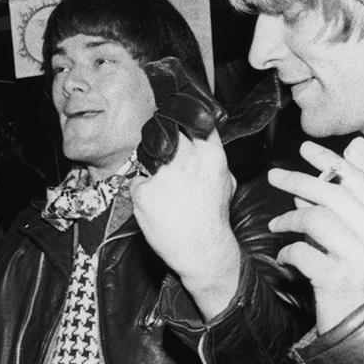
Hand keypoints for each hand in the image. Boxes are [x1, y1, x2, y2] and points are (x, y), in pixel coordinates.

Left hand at [131, 130, 241, 317]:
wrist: (202, 249)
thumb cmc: (214, 218)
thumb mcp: (225, 181)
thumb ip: (211, 159)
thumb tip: (199, 142)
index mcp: (210, 155)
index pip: (194, 118)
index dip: (183, 114)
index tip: (175, 115)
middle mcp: (187, 159)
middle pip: (167, 128)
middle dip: (163, 134)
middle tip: (162, 148)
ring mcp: (164, 174)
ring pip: (148, 153)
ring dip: (150, 163)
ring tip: (162, 185)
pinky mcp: (144, 191)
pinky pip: (137, 182)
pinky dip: (142, 192)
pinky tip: (156, 205)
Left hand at [267, 140, 363, 333]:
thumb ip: (346, 217)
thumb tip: (310, 188)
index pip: (361, 183)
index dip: (331, 162)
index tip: (307, 150)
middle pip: (335, 195)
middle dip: (300, 180)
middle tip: (275, 176)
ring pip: (317, 219)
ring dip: (289, 218)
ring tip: (277, 224)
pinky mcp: (339, 281)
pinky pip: (303, 252)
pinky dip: (288, 252)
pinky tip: (285, 257)